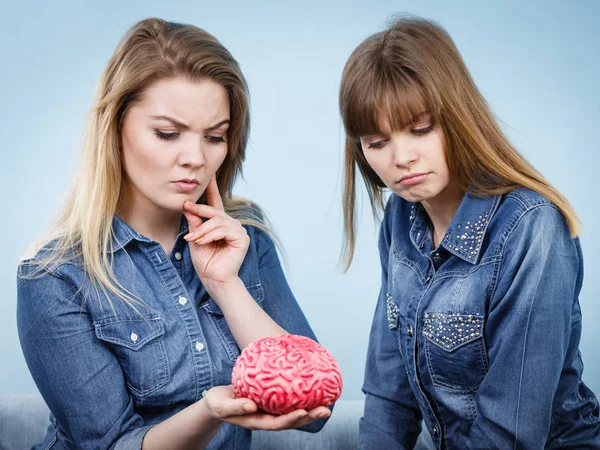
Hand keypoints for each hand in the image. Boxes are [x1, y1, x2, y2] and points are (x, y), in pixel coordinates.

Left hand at [183, 177, 249, 287]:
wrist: (213, 279)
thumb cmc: (205, 261)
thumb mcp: (195, 238)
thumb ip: (194, 222)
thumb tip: (187, 205)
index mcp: (220, 223)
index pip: (216, 202)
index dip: (212, 188)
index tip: (209, 174)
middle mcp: (231, 224)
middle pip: (215, 211)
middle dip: (199, 210)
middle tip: (186, 207)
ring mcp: (238, 230)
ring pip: (217, 221)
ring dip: (202, 229)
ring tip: (193, 239)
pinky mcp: (242, 238)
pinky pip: (223, 230)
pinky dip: (210, 235)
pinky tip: (202, 242)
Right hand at [202, 385, 330, 430]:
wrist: (218, 400)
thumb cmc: (219, 403)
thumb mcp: (222, 405)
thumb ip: (235, 407)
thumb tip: (252, 405)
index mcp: (257, 421)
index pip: (277, 423)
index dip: (291, 419)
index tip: (303, 412)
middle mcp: (267, 418)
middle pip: (291, 420)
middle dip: (309, 417)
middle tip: (325, 410)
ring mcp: (271, 410)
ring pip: (293, 412)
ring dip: (311, 410)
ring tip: (327, 404)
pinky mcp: (272, 401)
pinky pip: (289, 401)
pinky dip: (302, 398)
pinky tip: (314, 392)